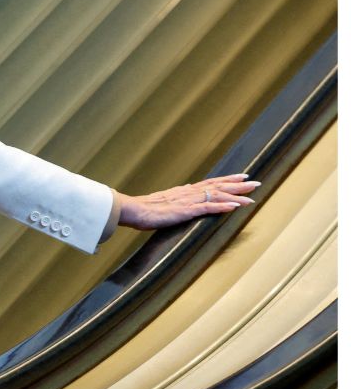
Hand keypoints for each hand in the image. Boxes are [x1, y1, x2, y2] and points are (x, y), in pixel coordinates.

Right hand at [117, 173, 259, 229]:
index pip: (210, 183)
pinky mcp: (185, 211)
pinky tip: (235, 206)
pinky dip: (223, 206)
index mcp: (184, 191)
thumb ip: (177, 195)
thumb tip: (187, 188)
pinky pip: (208, 208)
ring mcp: (188, 201)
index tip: (242, 177)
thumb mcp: (164, 200)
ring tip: (251, 195)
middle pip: (217, 186)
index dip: (227, 180)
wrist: (133, 210)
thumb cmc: (145, 209)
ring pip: (216, 196)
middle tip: (255, 183)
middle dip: (237, 185)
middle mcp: (189, 193)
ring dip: (235, 195)